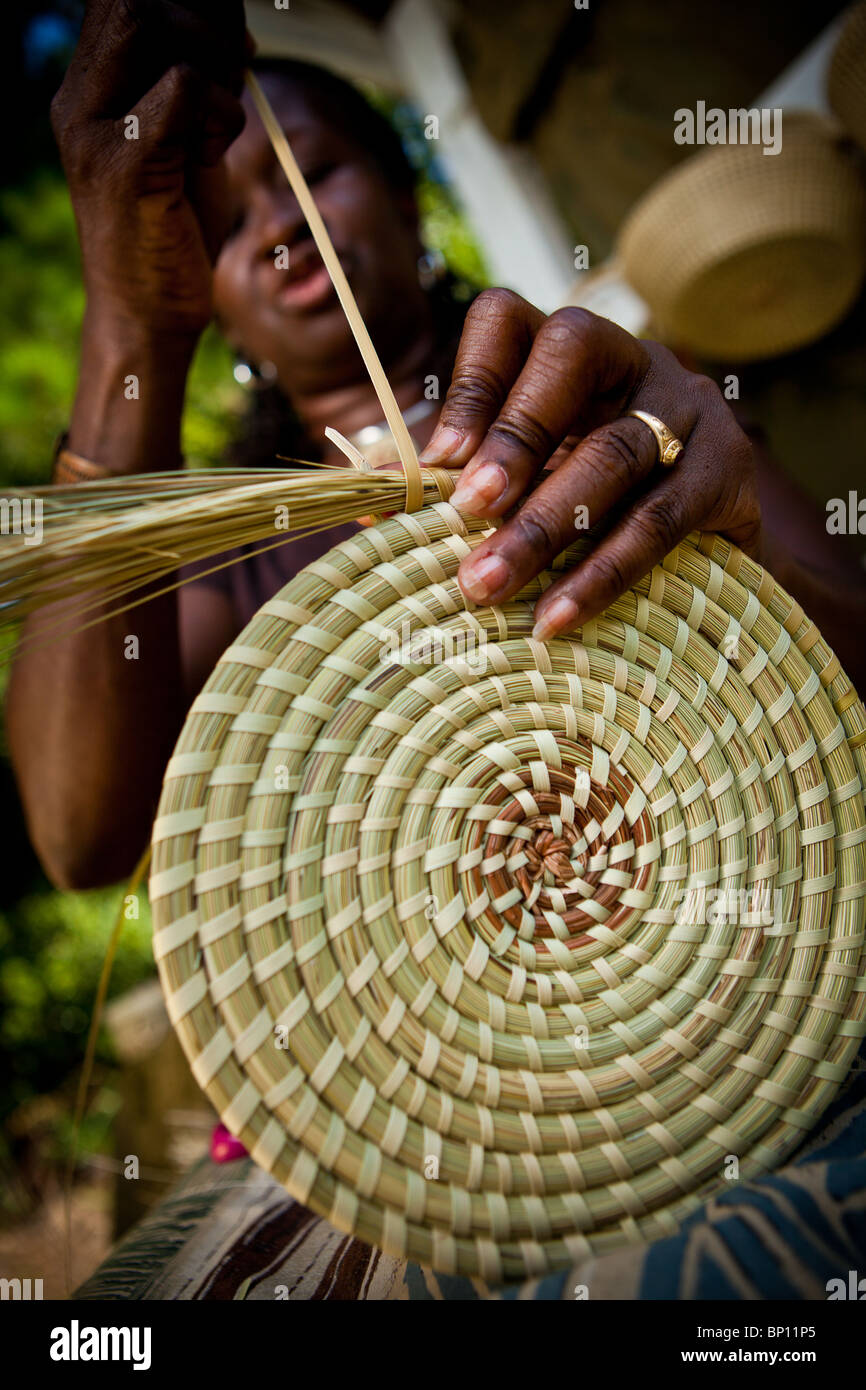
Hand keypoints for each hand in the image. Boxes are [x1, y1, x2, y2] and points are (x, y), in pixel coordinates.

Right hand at [51, 0, 249, 340]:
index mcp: (89, 88)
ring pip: (151, 28)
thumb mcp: (183, 141)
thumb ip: (198, 85)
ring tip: (217, 125)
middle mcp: (79, 100)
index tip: (230, 46)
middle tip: (233, 79)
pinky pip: (181, 89)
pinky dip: (217, 112)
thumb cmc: (171, 230)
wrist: (147, 315)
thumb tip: (235, 31)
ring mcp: (93, 132)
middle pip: (135, 0)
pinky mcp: (122, 168)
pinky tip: (212, 154)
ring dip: (210, 64)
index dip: (187, 7)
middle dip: (203, 25)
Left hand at [419, 290, 762, 640]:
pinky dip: (600, 572)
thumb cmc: (596, 510)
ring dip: (544, 524)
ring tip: (485, 585)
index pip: (511, 320)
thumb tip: (362, 500)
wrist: (717, 558)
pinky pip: (661, 520)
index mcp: (571, 351)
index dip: (471, 381)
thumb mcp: (528, 482)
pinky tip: (556, 616)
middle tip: (464, 513)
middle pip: (569, 362)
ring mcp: (689, 410)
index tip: (438, 462)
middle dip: (512, 438)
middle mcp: (635, 361)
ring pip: (615, 450)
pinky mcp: (728, 475)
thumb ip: (451, 482)